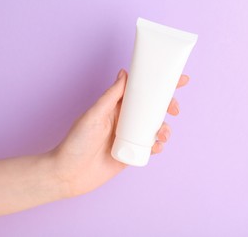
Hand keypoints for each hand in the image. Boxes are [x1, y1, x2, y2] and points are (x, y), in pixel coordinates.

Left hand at [51, 69, 188, 196]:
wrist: (69, 174)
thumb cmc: (76, 142)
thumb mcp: (94, 115)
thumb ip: (111, 96)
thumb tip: (124, 73)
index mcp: (117, 107)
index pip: (141, 91)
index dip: (160, 85)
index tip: (179, 79)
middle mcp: (125, 120)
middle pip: (153, 109)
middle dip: (168, 107)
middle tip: (175, 109)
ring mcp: (130, 137)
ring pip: (155, 128)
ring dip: (166, 128)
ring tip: (163, 133)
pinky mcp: (132, 153)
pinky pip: (151, 147)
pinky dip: (158, 146)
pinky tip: (157, 147)